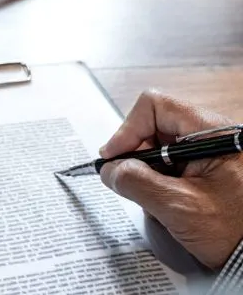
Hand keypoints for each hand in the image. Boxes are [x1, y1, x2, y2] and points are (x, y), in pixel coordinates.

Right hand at [99, 90, 242, 268]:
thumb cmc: (236, 232)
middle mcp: (211, 136)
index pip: (155, 107)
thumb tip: (109, 169)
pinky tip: (166, 203)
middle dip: (136, 155)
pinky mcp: (205, 169)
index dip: (128, 130)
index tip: (114, 157)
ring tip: (155, 199)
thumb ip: (136, 182)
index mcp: (212, 133)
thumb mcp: (178, 207)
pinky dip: (158, 181)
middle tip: (129, 181)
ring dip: (147, 172)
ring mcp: (208, 153)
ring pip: (158, 147)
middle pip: (154, 126)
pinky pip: (169, 164)